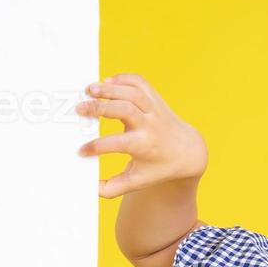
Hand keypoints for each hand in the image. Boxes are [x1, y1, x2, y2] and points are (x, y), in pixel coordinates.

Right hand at [74, 72, 207, 198]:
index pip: (118, 144)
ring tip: (89, 90)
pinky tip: (106, 82)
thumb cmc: (158, 167)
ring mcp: (154, 109)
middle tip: (79, 108)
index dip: (97, 147)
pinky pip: (140, 83)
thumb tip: (91, 188)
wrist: (187, 152)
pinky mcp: (155, 98)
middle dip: (100, 108)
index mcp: (145, 146)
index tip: (82, 151)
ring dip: (110, 89)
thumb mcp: (138, 181)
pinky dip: (123, 78)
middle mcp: (150, 125)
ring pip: (133, 92)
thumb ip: (113, 187)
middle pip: (125, 110)